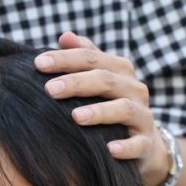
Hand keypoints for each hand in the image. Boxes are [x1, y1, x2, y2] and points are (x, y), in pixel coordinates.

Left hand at [35, 31, 171, 185]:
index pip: (91, 58)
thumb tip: (65, 36)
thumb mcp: (101, 80)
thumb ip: (85, 57)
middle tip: (50, 89)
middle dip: (77, 83)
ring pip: (124, 108)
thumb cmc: (112, 106)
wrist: (144, 145)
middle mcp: (134, 89)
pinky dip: (125, 146)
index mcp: (120, 71)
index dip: (65, 59)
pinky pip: (138, 144)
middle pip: (106, 80)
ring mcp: (142, 116)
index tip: (38, 63)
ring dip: (100, 111)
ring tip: (76, 117)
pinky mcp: (147, 144)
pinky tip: (110, 149)